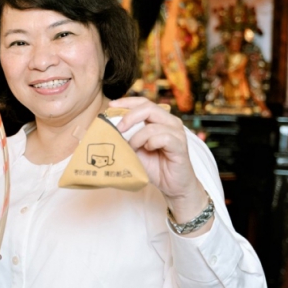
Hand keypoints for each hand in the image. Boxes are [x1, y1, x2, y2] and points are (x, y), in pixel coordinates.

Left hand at [108, 97, 208, 223]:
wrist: (172, 185)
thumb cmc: (154, 166)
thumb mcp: (135, 149)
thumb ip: (125, 137)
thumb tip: (106, 129)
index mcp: (159, 120)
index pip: (143, 102)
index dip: (127, 102)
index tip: (111, 106)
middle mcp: (170, 122)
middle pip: (148, 107)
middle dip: (129, 117)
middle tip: (118, 129)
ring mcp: (177, 133)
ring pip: (152, 126)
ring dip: (137, 138)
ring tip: (133, 148)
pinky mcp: (180, 145)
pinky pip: (163, 137)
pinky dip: (151, 143)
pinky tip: (148, 150)